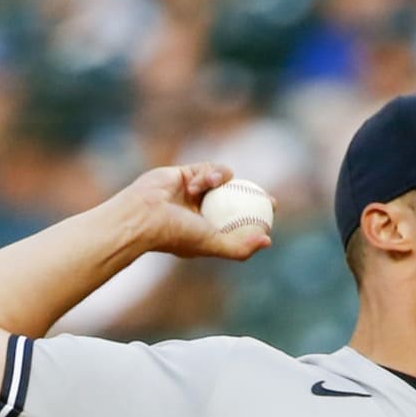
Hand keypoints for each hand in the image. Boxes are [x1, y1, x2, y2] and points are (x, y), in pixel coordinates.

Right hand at [123, 163, 272, 261]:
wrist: (143, 215)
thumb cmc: (176, 233)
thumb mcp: (213, 244)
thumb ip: (240, 248)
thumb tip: (268, 241)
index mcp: (208, 231)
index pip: (239, 223)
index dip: (258, 218)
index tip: (272, 214)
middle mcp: (202, 212)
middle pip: (236, 201)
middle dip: (254, 198)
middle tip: (269, 198)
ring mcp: (194, 193)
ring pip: (222, 183)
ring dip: (219, 183)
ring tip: (208, 186)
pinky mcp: (185, 173)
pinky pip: (207, 169)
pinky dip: (206, 174)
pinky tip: (199, 181)